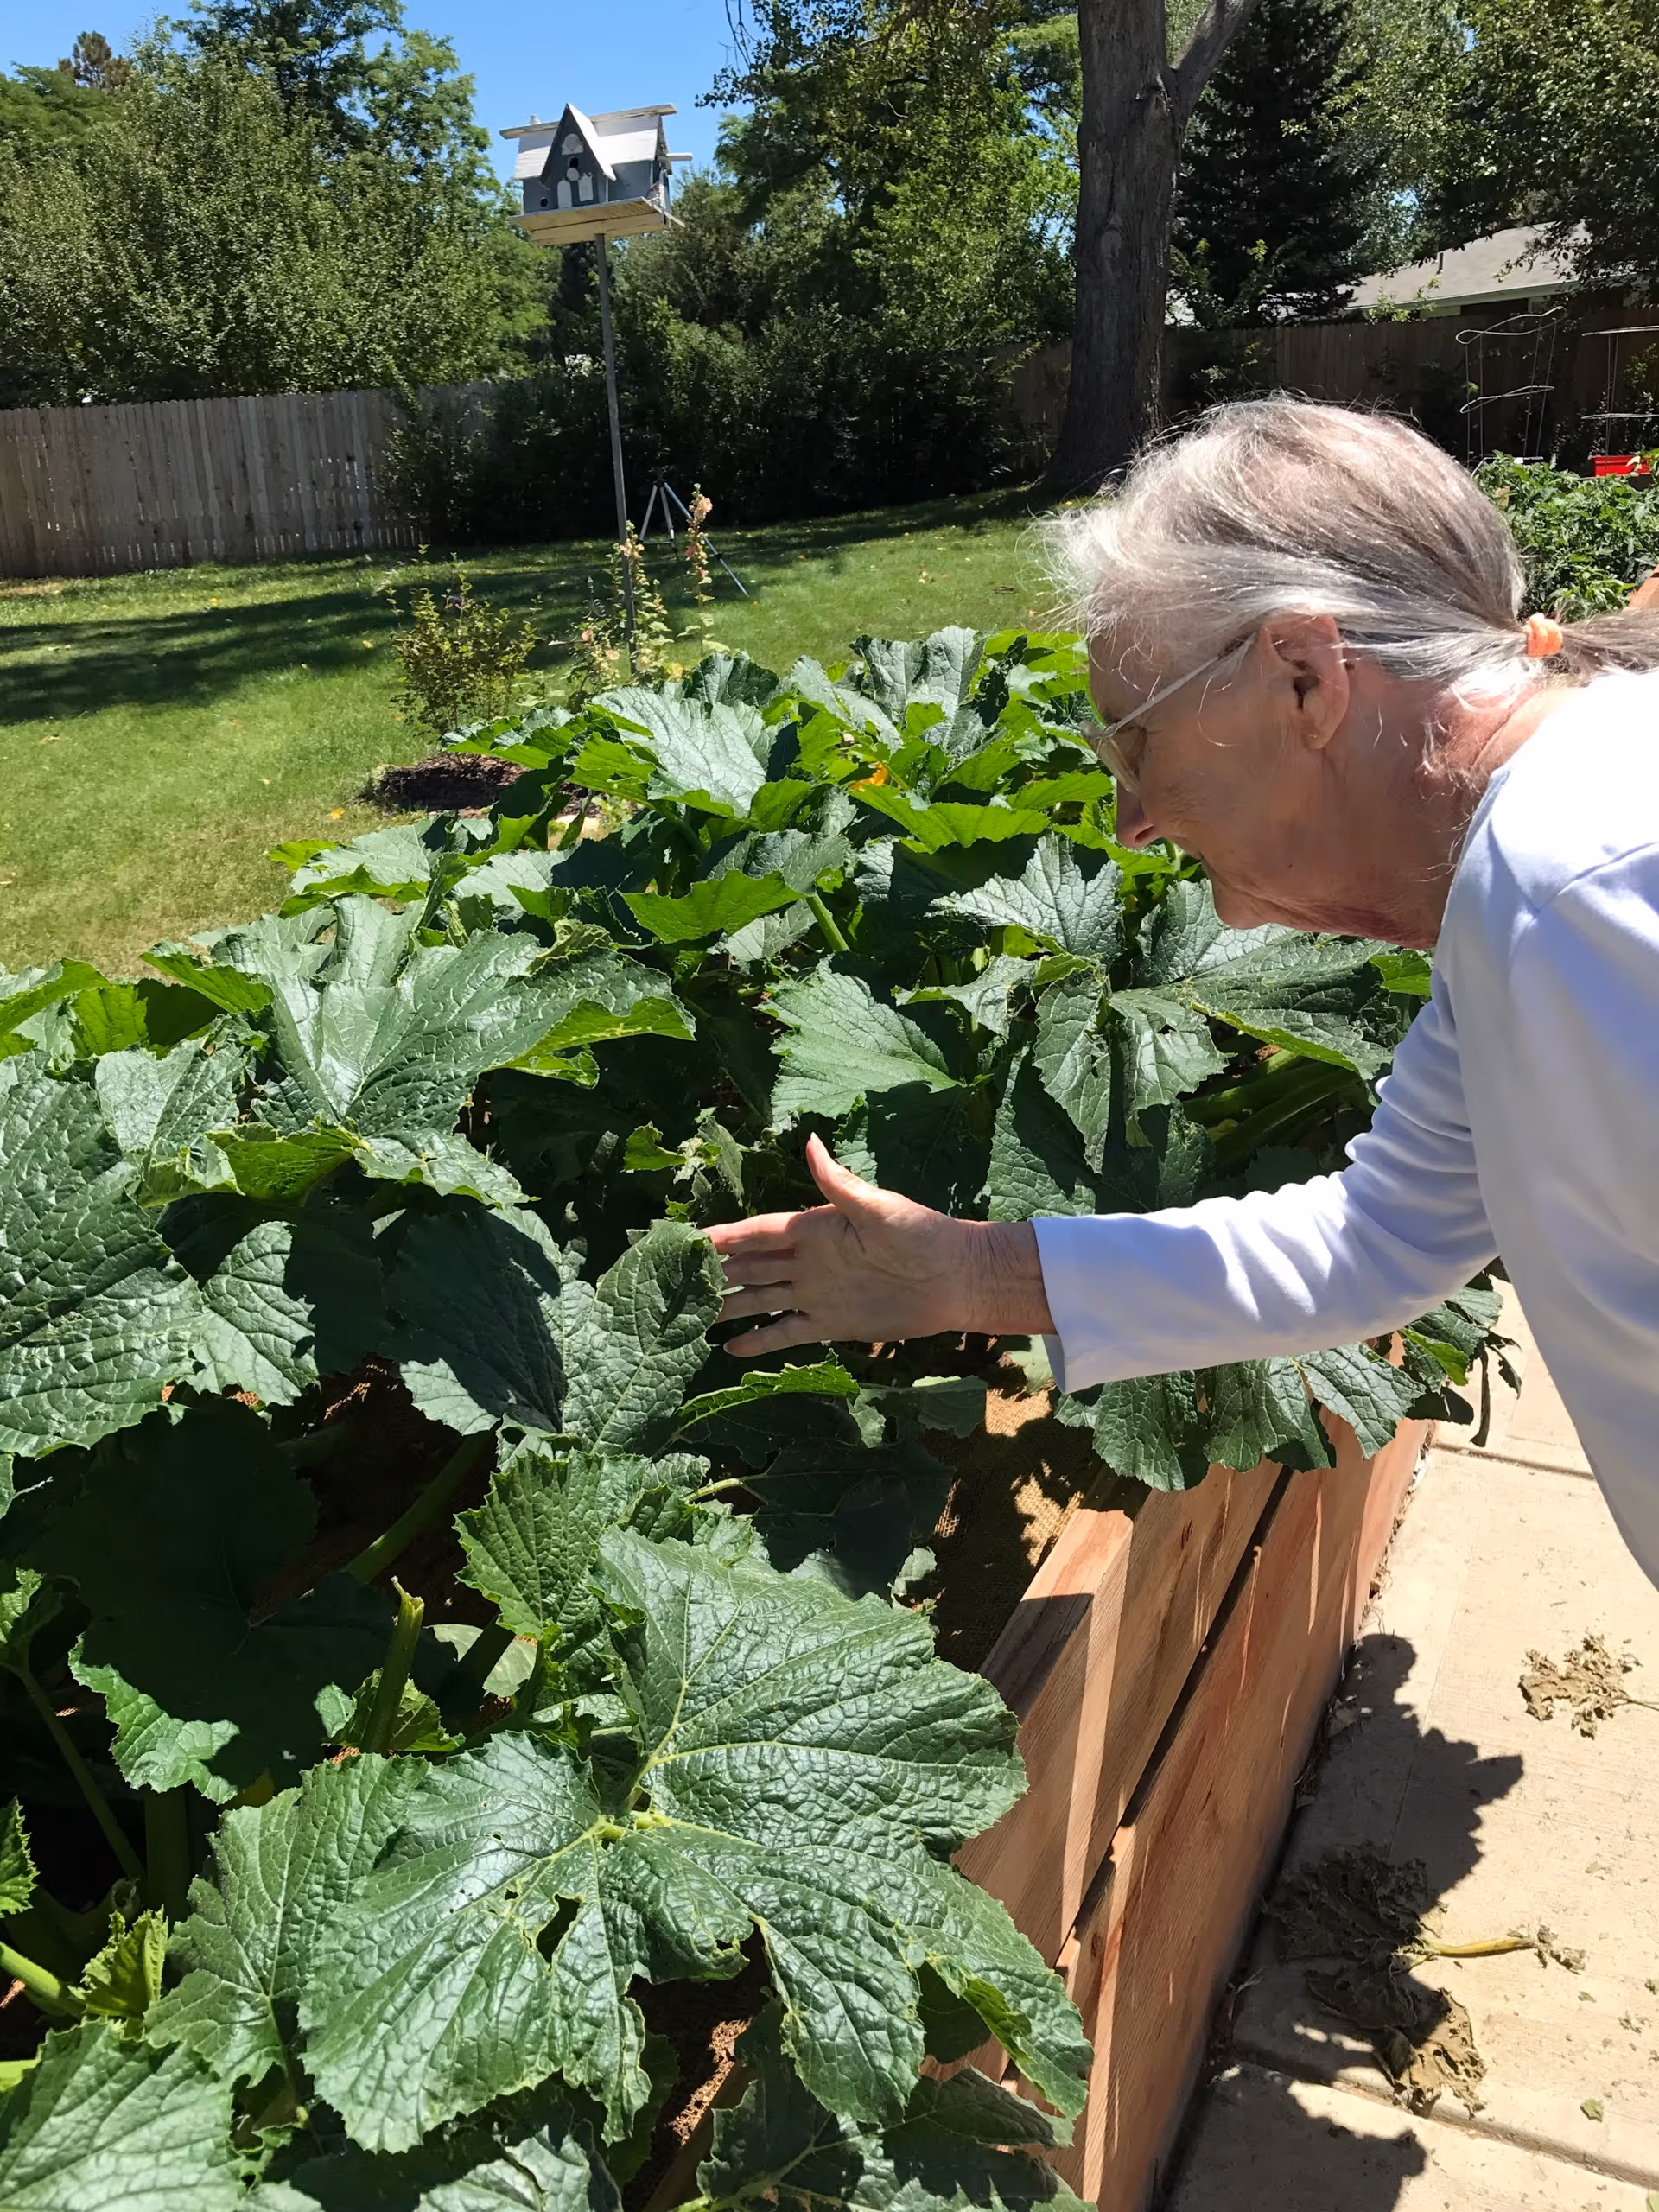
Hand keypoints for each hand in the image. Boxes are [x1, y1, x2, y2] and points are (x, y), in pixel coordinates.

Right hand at [706, 1134, 1054, 1357]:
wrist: (957, 1279)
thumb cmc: (923, 1235)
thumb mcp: (879, 1207)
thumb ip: (838, 1183)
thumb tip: (809, 1142)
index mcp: (814, 1229)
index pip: (756, 1232)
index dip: (722, 1236)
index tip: (686, 1239)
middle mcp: (808, 1261)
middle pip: (749, 1266)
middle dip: (712, 1270)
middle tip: (670, 1279)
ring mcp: (816, 1293)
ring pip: (759, 1299)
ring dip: (727, 1306)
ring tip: (689, 1315)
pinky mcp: (831, 1323)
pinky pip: (787, 1331)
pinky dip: (760, 1340)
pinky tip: (730, 1349)